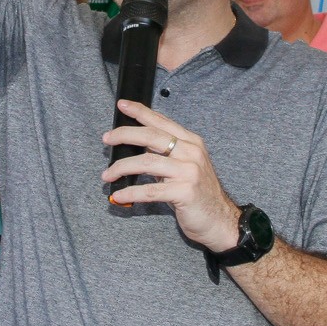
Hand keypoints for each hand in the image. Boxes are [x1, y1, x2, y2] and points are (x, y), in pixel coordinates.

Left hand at [101, 101, 239, 252]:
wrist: (220, 220)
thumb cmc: (198, 194)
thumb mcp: (186, 166)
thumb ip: (167, 152)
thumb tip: (137, 143)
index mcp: (191, 142)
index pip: (161, 121)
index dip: (140, 112)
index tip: (122, 104)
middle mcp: (191, 152)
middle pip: (151, 136)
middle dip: (124, 135)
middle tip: (107, 139)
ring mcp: (189, 172)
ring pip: (146, 162)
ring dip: (121, 167)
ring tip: (107, 175)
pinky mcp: (184, 192)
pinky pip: (149, 190)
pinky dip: (130, 192)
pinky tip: (119, 195)